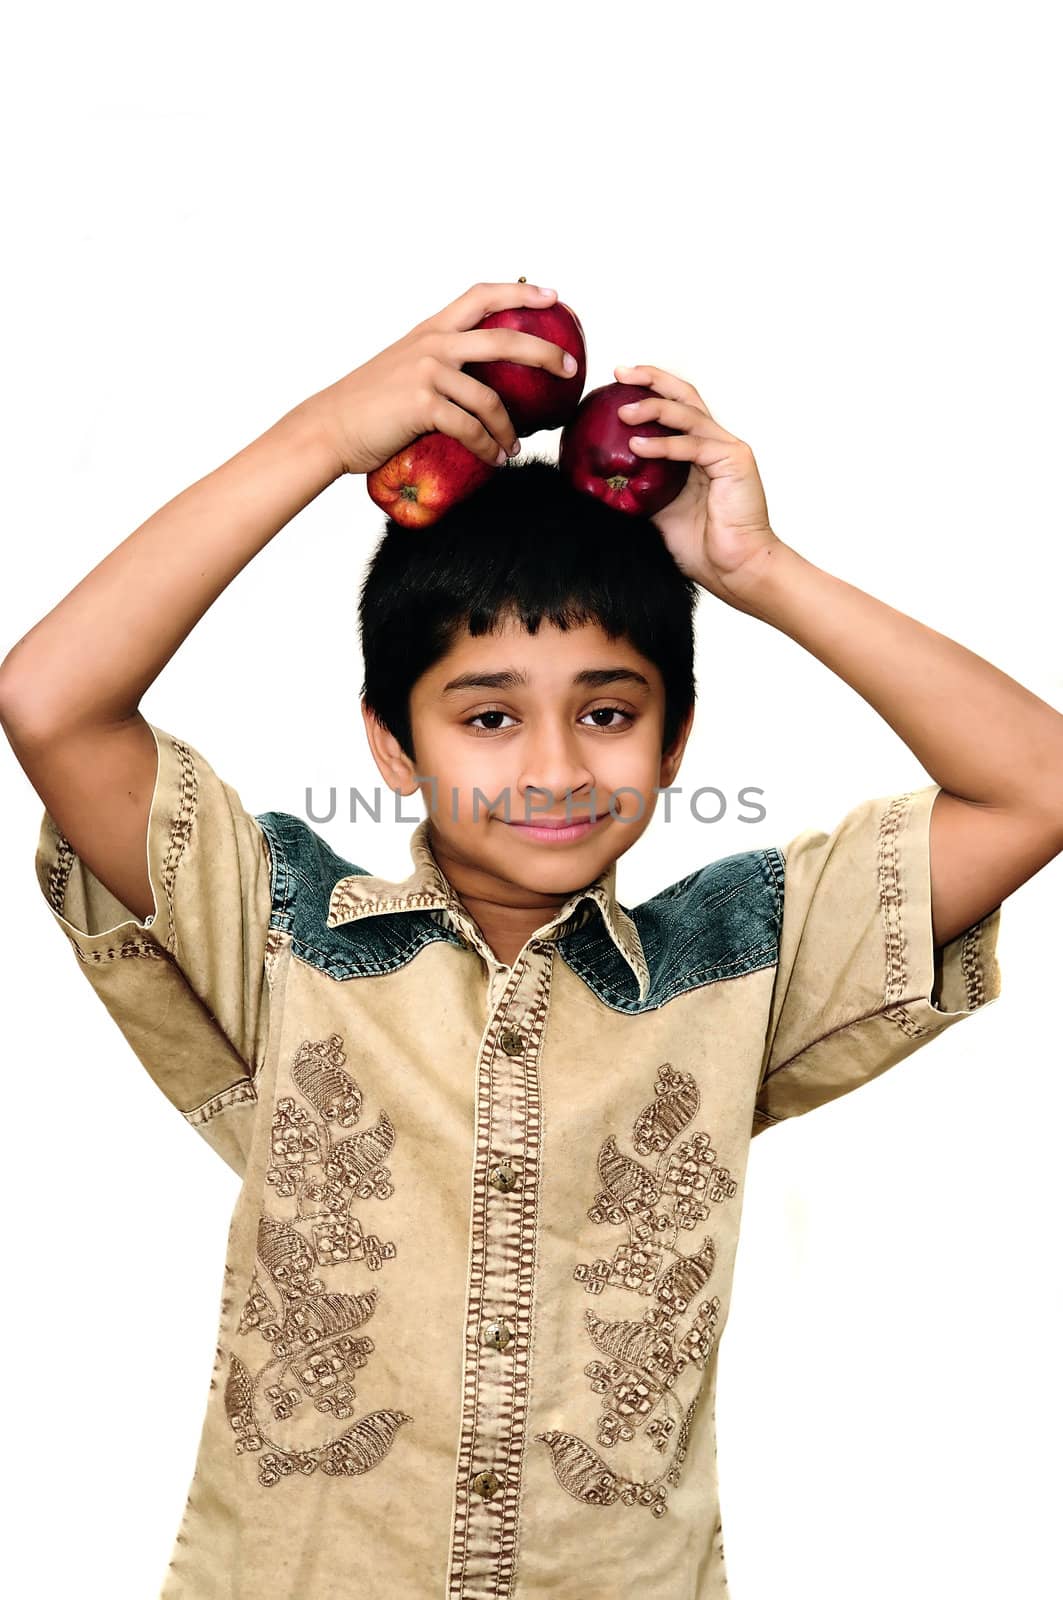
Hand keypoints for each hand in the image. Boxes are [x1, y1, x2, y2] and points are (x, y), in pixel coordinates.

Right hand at [304, 281, 576, 476]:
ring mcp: (427, 373)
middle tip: (570, 367)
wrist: (330, 427)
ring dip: (509, 429)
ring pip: (491, 399)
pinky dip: (488, 447)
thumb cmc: (368, 406)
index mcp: (430, 330)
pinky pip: (471, 429)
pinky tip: (495, 459)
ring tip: (515, 447)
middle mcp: (432, 344)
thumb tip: (477, 379)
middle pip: (503, 338)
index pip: (480, 296)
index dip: (519, 291)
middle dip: (544, 352)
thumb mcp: (404, 367)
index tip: (553, 295)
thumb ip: (438, 364)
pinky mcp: (423, 405)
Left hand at [613, 364, 782, 606]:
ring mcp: (728, 448)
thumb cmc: (701, 547)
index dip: (650, 389)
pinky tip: (637, 444)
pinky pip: (693, 446)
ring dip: (653, 407)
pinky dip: (664, 444)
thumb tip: (600, 481)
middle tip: (620, 373)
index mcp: (700, 451)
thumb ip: (639, 489)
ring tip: (622, 412)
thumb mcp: (658, 511)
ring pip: (688, 414)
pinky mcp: (735, 461)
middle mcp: (716, 442)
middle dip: (652, 379)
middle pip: (685, 395)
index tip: (618, 382)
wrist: (733, 569)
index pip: (676, 407)